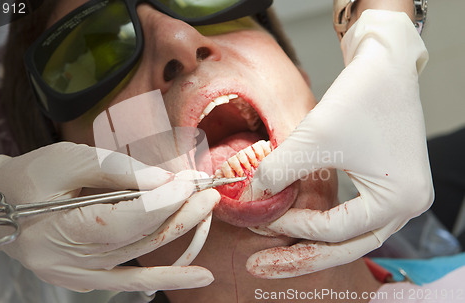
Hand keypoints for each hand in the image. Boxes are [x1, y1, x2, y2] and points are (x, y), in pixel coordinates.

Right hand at [0, 142, 219, 291]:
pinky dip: (169, 277)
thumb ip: (118, 170)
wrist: (3, 206)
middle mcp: (70, 262)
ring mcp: (81, 276)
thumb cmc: (32, 176)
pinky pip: (135, 281)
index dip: (162, 201)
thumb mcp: (69, 160)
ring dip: (179, 232)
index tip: (190, 182)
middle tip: (208, 192)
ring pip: (143, 255)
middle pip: (139, 238)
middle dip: (179, 212)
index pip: (124, 218)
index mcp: (58, 229)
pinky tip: (202, 277)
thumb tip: (166, 181)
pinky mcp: (90, 279)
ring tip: (206, 210)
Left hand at [246, 10, 431, 277]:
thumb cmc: (360, 96)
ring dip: (310, 243)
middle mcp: (405, 207)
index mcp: (398, 200)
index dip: (294, 225)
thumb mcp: (314, 138)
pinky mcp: (384, 185)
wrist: (385, 62)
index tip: (263, 216)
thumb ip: (279, 171)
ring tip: (273, 252)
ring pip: (348, 236)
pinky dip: (322, 222)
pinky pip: (351, 215)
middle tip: (260, 266)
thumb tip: (249, 196)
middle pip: (345, 247)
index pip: (336, 230)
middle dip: (300, 257)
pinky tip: (295, 224)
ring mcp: (397, 197)